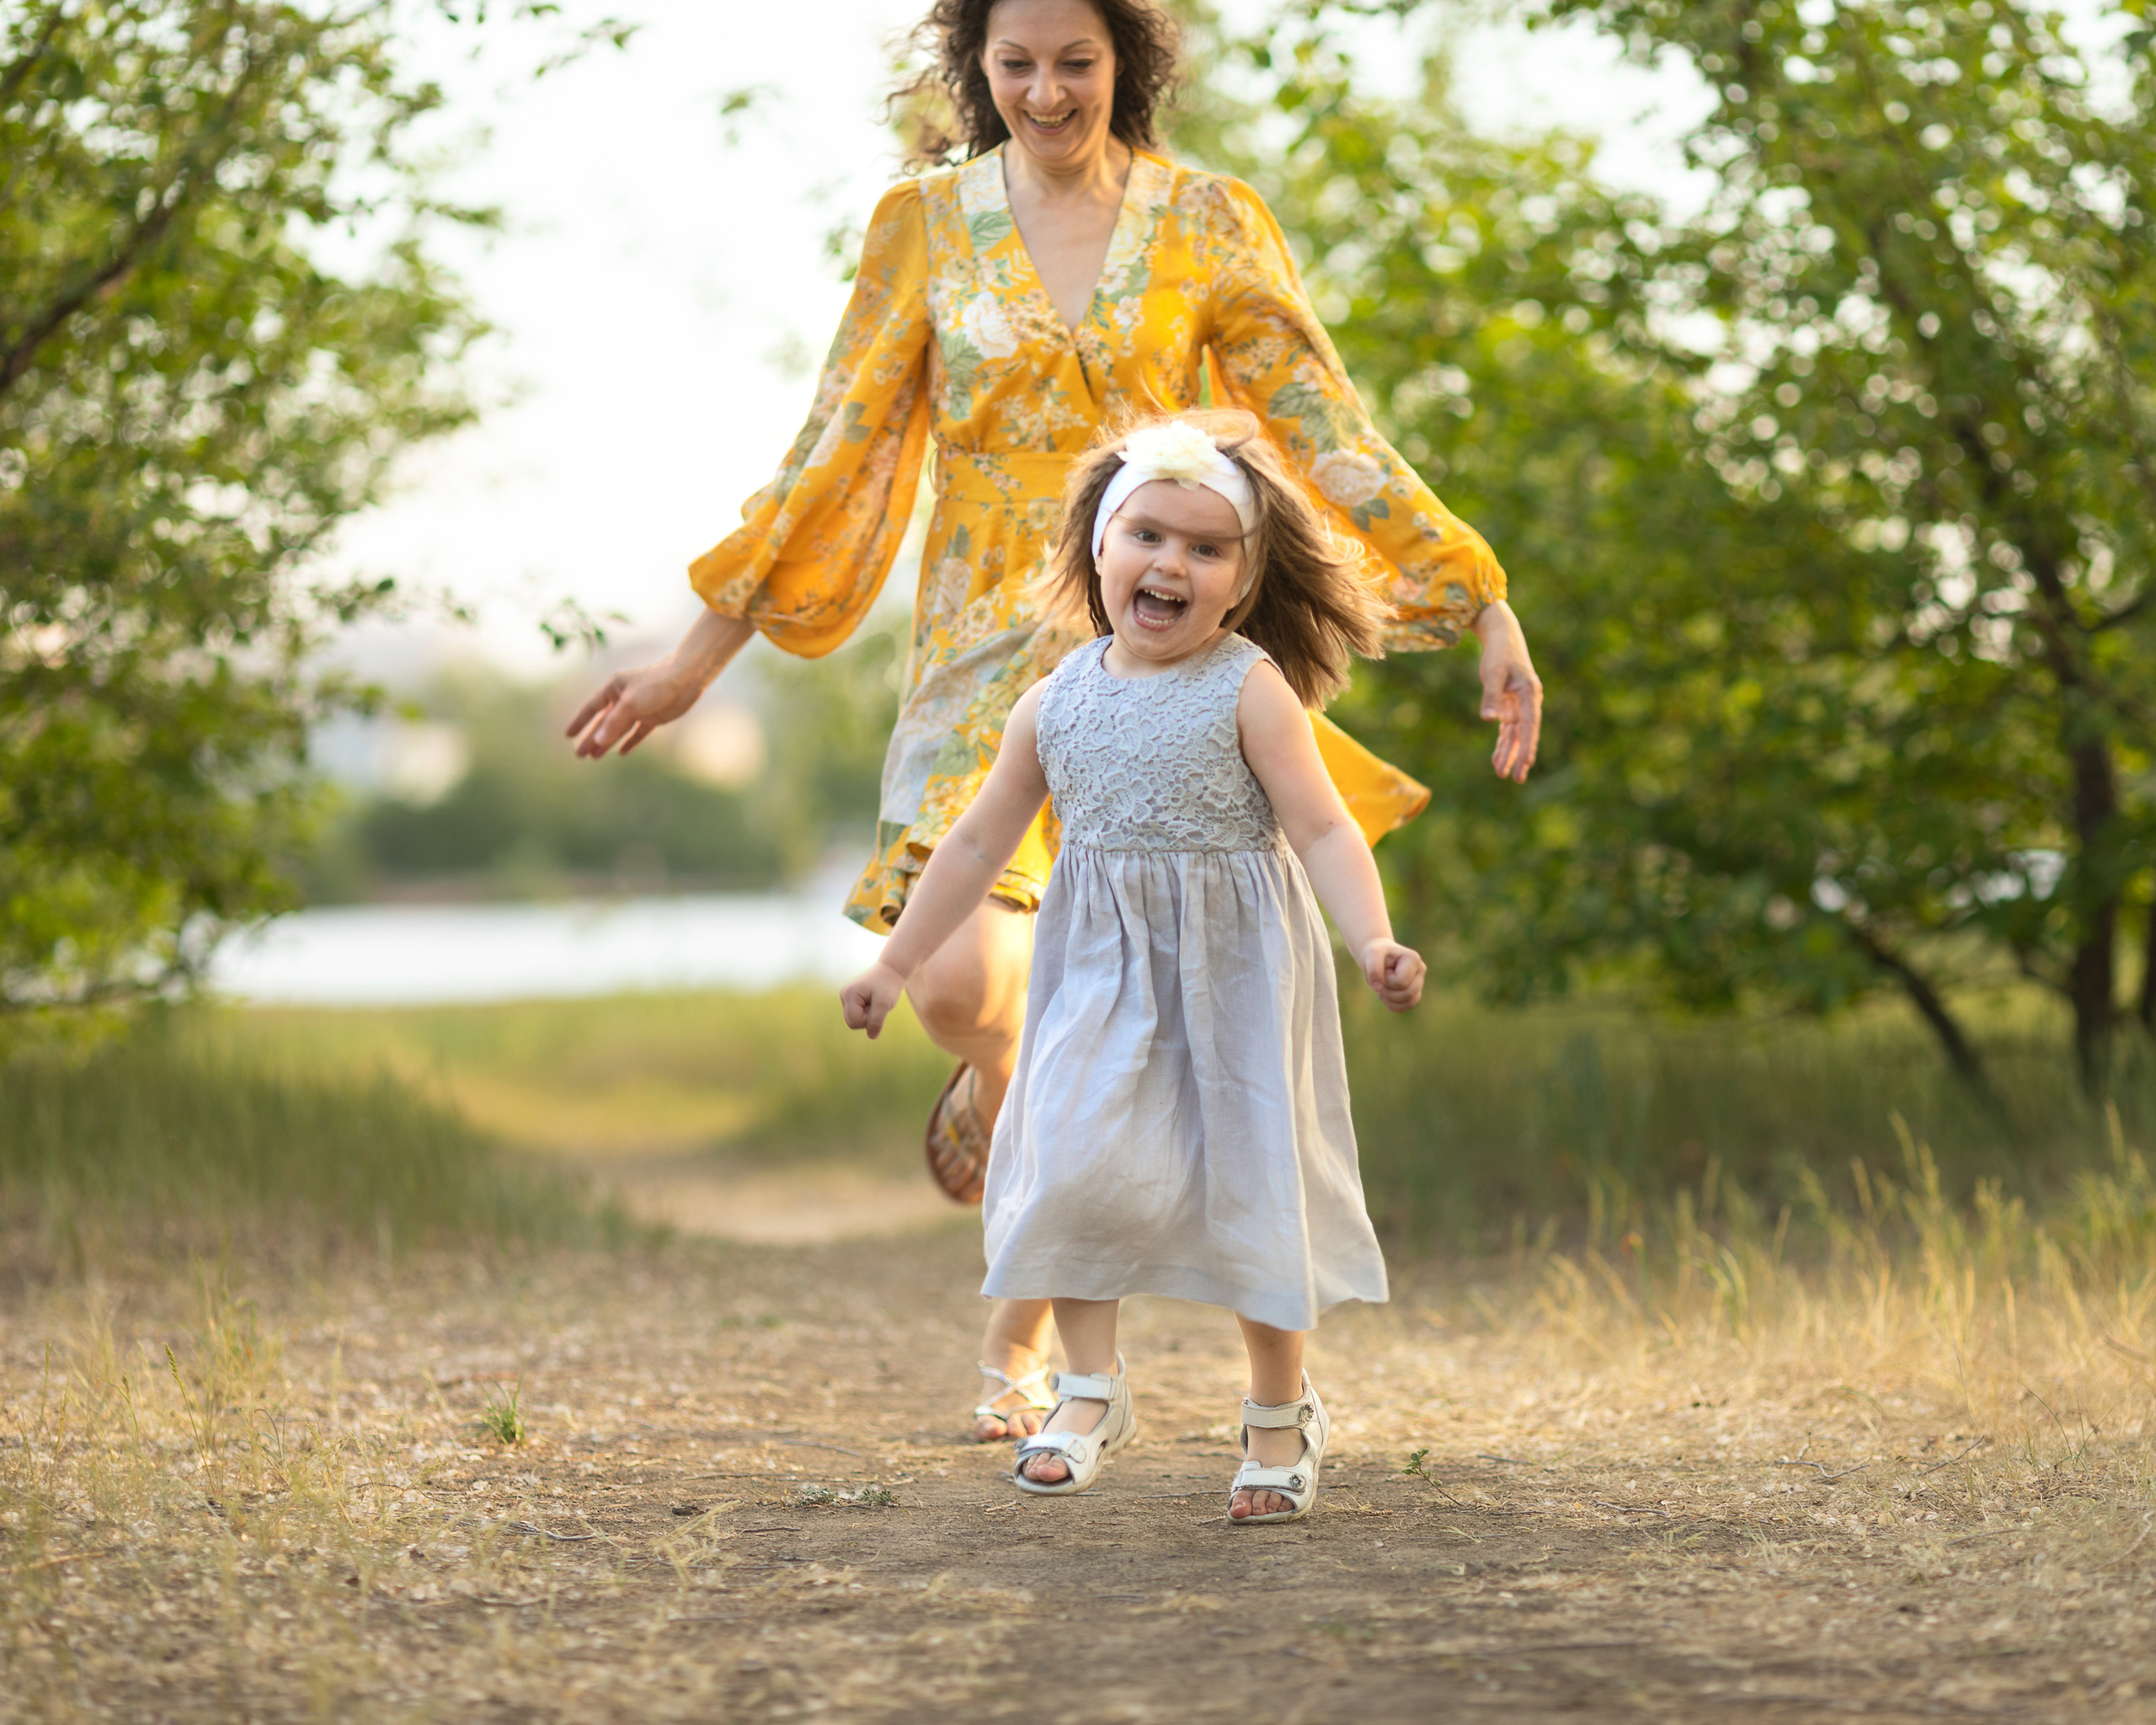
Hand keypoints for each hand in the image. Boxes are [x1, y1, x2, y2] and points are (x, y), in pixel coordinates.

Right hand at [565, 659, 699, 757]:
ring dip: (607, 743)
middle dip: (592, 738)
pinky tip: (621, 752)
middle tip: (579, 755)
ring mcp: (639, 709)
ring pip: (619, 729)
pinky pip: (638, 732)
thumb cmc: (655, 685)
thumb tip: (598, 740)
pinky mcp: (653, 717)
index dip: (580, 722)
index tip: (568, 735)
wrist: (685, 680)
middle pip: (604, 722)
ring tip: (594, 757)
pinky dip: (630, 741)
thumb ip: (613, 723)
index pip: (592, 707)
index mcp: (614, 689)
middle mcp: (625, 698)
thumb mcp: (631, 704)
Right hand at [840, 960, 908, 1038]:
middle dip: (867, 1018)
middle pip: (852, 1023)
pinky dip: (867, 1012)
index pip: (854, 1021)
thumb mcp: (884, 1004)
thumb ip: (877, 1020)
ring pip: (854, 1021)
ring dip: (868, 1016)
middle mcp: (844, 995)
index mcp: (849, 994)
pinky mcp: (851, 1000)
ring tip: (875, 1003)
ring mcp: (846, 997)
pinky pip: (857, 1016)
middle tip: (877, 1005)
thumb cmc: (888, 985)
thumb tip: (871, 1036)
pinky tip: (873, 1002)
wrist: (891, 971)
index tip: (878, 1007)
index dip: (869, 1020)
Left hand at [1359, 939, 1425, 1012]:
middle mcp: (1420, 970)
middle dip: (1389, 992)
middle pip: (1408, 994)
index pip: (1401, 982)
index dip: (1387, 981)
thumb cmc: (1376, 953)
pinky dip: (1393, 1006)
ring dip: (1391, 1000)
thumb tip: (1377, 988)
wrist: (1377, 955)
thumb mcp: (1371, 955)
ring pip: (1410, 1002)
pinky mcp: (1414, 991)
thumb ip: (1374, 969)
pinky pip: (1407, 1007)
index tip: (1383, 970)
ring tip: (1382, 989)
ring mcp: (1419, 982)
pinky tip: (1385, 996)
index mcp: (1413, 959)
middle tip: (1380, 983)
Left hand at [1472, 600, 1542, 783]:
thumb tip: (1489, 720)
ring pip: (1515, 734)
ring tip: (1501, 773)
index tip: (1526, 764)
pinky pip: (1507, 729)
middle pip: (1524, 734)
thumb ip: (1491, 697)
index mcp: (1530, 694)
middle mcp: (1528, 702)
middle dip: (1519, 757)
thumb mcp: (1492, 674)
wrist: (1501, 638)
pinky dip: (1502, 743)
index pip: (1530, 725)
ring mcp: (1520, 705)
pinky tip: (1497, 758)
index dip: (1528, 746)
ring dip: (1509, 753)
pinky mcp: (1510, 705)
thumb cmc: (1499, 654)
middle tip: (1515, 779)